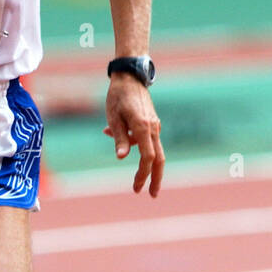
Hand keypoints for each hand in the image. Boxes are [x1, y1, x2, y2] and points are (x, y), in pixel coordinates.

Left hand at [103, 74, 164, 196]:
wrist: (129, 76)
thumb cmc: (118, 96)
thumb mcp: (113, 117)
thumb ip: (119, 138)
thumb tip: (121, 157)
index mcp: (143, 127)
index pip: (147, 157)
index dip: (143, 174)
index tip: (137, 188)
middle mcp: (153, 128)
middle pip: (159, 159)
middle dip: (156, 178)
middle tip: (151, 194)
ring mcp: (154, 125)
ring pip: (155, 151)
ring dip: (146, 165)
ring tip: (137, 175)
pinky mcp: (152, 122)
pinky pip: (147, 140)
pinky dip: (136, 145)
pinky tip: (111, 132)